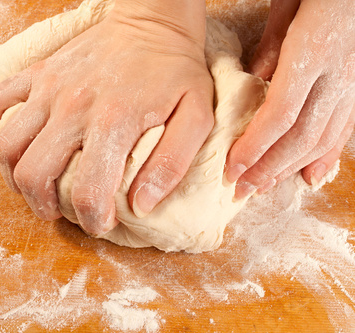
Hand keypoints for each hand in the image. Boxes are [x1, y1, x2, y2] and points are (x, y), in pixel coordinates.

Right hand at [0, 0, 213, 234]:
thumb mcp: (196, 116)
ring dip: (14, 177)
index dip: (92, 219)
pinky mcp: (37, 73)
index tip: (100, 222)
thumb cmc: (177, 70)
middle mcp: (72, 106)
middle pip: (33, 174)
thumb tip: (141, 206)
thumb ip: (172, 163)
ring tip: (34, 187)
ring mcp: (48, 87)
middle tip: (59, 212)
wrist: (154, 21)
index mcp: (113, 121)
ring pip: (6, 145)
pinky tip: (12, 146)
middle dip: (43, 207)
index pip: (87, 191)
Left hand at [226, 0, 354, 198]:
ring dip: (290, 169)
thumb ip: (271, 49)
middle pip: (301, 136)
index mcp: (313, 53)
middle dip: (268, 168)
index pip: (280, 115)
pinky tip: (310, 176)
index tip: (232, 169)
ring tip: (263, 187)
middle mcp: (337, 75)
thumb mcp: (286, 8)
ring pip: (323, 139)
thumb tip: (253, 85)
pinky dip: (325, 156)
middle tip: (241, 189)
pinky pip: (343, 129)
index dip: (255, 147)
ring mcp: (352, 84)